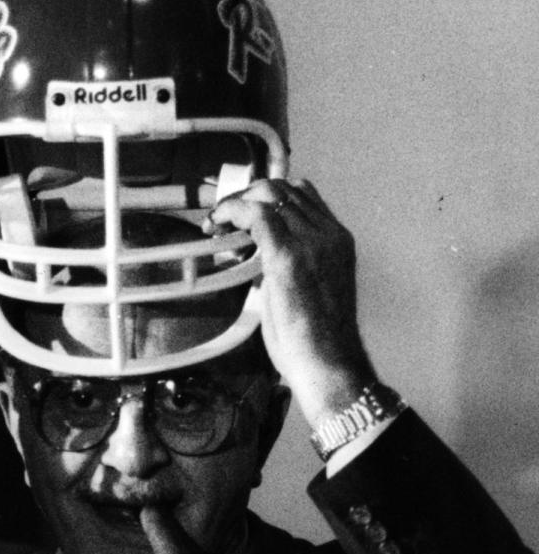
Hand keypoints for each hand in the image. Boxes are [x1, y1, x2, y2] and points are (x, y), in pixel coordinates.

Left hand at [206, 178, 374, 424]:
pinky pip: (255, 214)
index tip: (242, 213)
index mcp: (337, 242)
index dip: (267, 198)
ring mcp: (311, 242)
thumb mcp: (305, 293)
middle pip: (284, 189)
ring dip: (236, 202)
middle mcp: (328, 235)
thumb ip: (285, 270)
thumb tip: (258, 263)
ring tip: (215, 221)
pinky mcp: (287, 257)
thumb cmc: (315, 342)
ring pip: (269, 194)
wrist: (329, 364)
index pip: (303, 197)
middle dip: (247, 195)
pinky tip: (216, 223)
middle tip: (221, 216)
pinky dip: (231, 211)